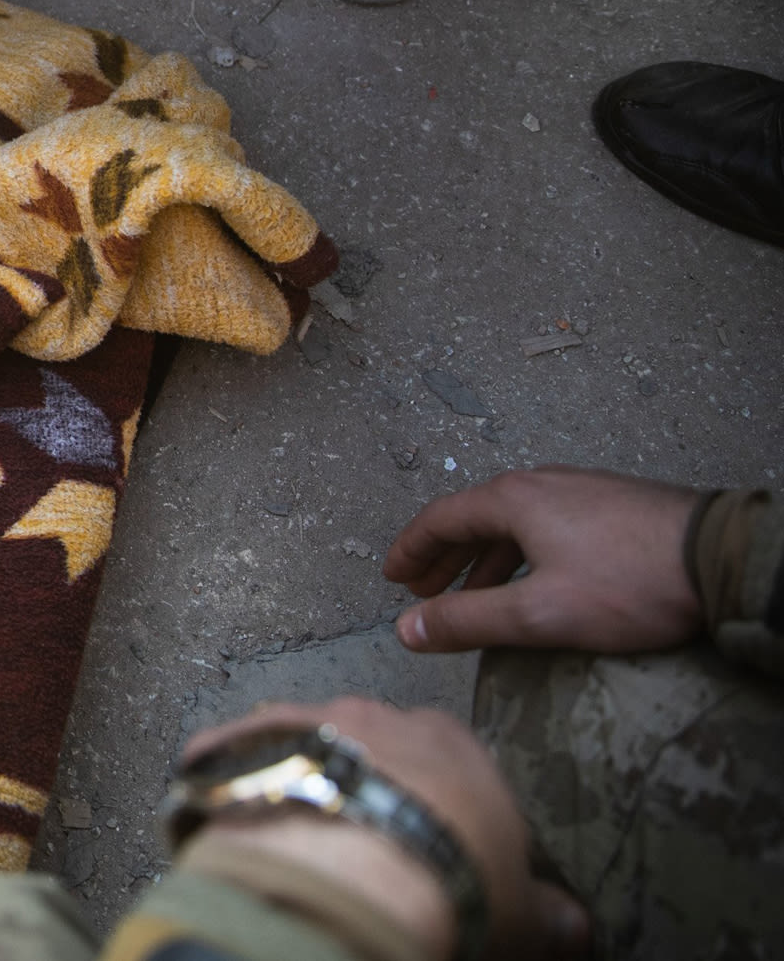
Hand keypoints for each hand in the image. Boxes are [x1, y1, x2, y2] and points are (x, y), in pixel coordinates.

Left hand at [183, 698, 587, 958]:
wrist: (349, 867)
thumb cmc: (450, 878)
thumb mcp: (523, 911)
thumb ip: (550, 912)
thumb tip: (573, 923)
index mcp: (451, 741)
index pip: (450, 760)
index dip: (441, 803)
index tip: (433, 840)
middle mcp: (372, 714)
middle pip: (371, 746)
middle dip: (368, 786)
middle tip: (364, 845)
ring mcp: (297, 720)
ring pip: (300, 747)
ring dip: (301, 785)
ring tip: (303, 844)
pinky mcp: (236, 743)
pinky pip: (231, 760)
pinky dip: (237, 790)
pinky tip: (242, 831)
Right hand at [384, 466, 701, 654]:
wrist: (722, 558)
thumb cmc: (630, 583)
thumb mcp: (540, 612)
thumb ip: (468, 621)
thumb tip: (406, 631)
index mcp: (513, 499)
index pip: (440, 519)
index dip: (411, 551)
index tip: (393, 579)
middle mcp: (540, 484)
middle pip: (473, 518)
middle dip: (443, 557)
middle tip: (422, 592)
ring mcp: (580, 491)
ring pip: (513, 524)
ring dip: (483, 559)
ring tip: (475, 596)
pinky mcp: (612, 507)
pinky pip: (546, 526)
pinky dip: (520, 553)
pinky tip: (535, 582)